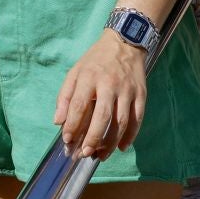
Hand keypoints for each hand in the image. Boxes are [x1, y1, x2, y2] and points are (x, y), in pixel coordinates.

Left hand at [54, 31, 149, 159]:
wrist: (125, 43)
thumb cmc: (96, 60)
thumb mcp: (75, 71)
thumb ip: (64, 96)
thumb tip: (58, 122)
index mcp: (89, 77)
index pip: (79, 105)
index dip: (72, 125)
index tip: (67, 140)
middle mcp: (109, 84)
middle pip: (102, 116)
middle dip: (93, 138)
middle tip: (85, 153)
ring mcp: (127, 90)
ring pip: (121, 121)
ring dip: (111, 142)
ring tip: (101, 155)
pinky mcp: (141, 94)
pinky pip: (137, 119)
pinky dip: (130, 136)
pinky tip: (122, 147)